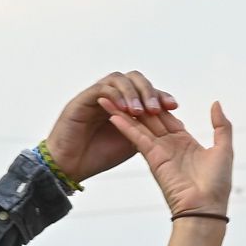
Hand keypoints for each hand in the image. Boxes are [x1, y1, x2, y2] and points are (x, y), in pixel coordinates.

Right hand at [44, 71, 175, 183]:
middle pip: (135, 78)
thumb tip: (175, 125)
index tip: (174, 106)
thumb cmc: (98, 156)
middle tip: (157, 108)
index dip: (161, 95)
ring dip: (133, 93)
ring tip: (140, 111)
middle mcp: (113, 95)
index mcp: (125, 104)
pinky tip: (124, 110)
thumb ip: (149, 129)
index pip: (147, 91)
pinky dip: (115, 96)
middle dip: (149, 91)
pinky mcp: (83, 99)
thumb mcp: (132, 143)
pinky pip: (102, 89)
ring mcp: (98, 95)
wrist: (71, 166)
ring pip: (120, 79)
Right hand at [105, 99, 232, 219]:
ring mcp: (160, 151)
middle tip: (120, 88)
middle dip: (136, 104)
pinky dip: (125, 126)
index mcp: (185, 142)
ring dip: (123, 112)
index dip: (157, 103)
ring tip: (106, 99)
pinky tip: (113, 114)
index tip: (146, 88)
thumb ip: (220, 125)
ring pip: (139, 126)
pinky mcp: (153, 157)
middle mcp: (170, 145)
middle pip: (150, 119)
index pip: (168, 117)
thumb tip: (216, 103)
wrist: (206, 208)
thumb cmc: (217, 184)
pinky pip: (137, 137)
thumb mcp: (223, 149)